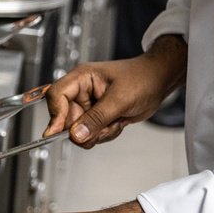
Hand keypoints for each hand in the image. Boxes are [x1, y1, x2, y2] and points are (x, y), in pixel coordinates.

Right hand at [46, 36, 187, 147]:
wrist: (158, 82)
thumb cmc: (142, 78)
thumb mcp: (120, 99)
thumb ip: (97, 118)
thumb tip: (76, 134)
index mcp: (81, 78)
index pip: (56, 95)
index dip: (55, 115)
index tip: (57, 132)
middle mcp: (82, 91)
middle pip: (66, 118)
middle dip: (85, 129)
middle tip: (102, 128)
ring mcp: (89, 105)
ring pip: (79, 130)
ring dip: (98, 133)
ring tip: (115, 121)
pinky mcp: (97, 116)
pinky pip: (91, 134)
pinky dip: (104, 134)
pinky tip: (117, 123)